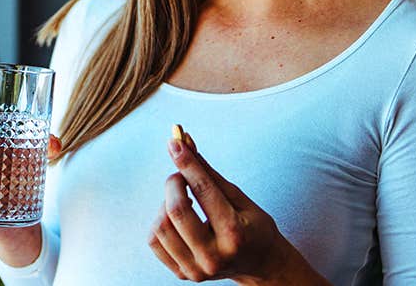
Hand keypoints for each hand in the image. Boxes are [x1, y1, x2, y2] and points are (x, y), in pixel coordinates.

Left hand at [148, 131, 328, 285]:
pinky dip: (160, 221)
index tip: (176, 142)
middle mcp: (214, 256)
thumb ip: (210, 173)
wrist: (260, 264)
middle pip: (176, 211)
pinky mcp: (183, 274)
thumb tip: (186, 142)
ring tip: (183, 201)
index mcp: (234, 234)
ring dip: (166, 204)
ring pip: (160, 226)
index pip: (204, 191)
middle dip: (174, 183)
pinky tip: (176, 219)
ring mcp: (196, 270)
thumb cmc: (253, 226)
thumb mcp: (240, 198)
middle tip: (181, 176)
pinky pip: (154, 241)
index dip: (187, 163)